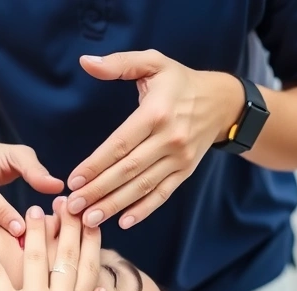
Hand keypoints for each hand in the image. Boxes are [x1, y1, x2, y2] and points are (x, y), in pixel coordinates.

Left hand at [66, 50, 242, 228]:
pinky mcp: (186, 172)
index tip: (74, 179)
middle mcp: (170, 139)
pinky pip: (162, 194)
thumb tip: (86, 62)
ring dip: (115, 205)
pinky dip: (144, 210)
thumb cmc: (179, 82)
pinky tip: (123, 221)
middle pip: (129, 170)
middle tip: (74, 206)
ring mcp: (180, 159)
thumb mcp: (152, 63)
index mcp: (157, 113)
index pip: (121, 144)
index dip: (96, 164)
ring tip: (90, 220)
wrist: (222, 102)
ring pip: (143, 186)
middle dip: (99, 190)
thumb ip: (119, 63)